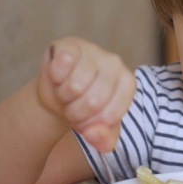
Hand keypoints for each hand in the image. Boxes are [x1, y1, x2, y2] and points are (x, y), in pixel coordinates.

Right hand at [36, 37, 135, 152]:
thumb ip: (104, 138)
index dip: (90, 125)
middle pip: (93, 102)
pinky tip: (59, 76)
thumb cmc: (84, 107)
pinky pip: (61, 67)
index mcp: (127, 83)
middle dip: (75, 112)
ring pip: (75, 86)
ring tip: (67, 92)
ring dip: (64, 97)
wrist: (58, 89)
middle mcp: (115, 63)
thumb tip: (95, 135)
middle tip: (73, 105)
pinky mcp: (70, 45)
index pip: (109, 116)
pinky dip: (55, 79)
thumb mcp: (98, 127)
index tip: (87, 119)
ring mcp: (93, 51)